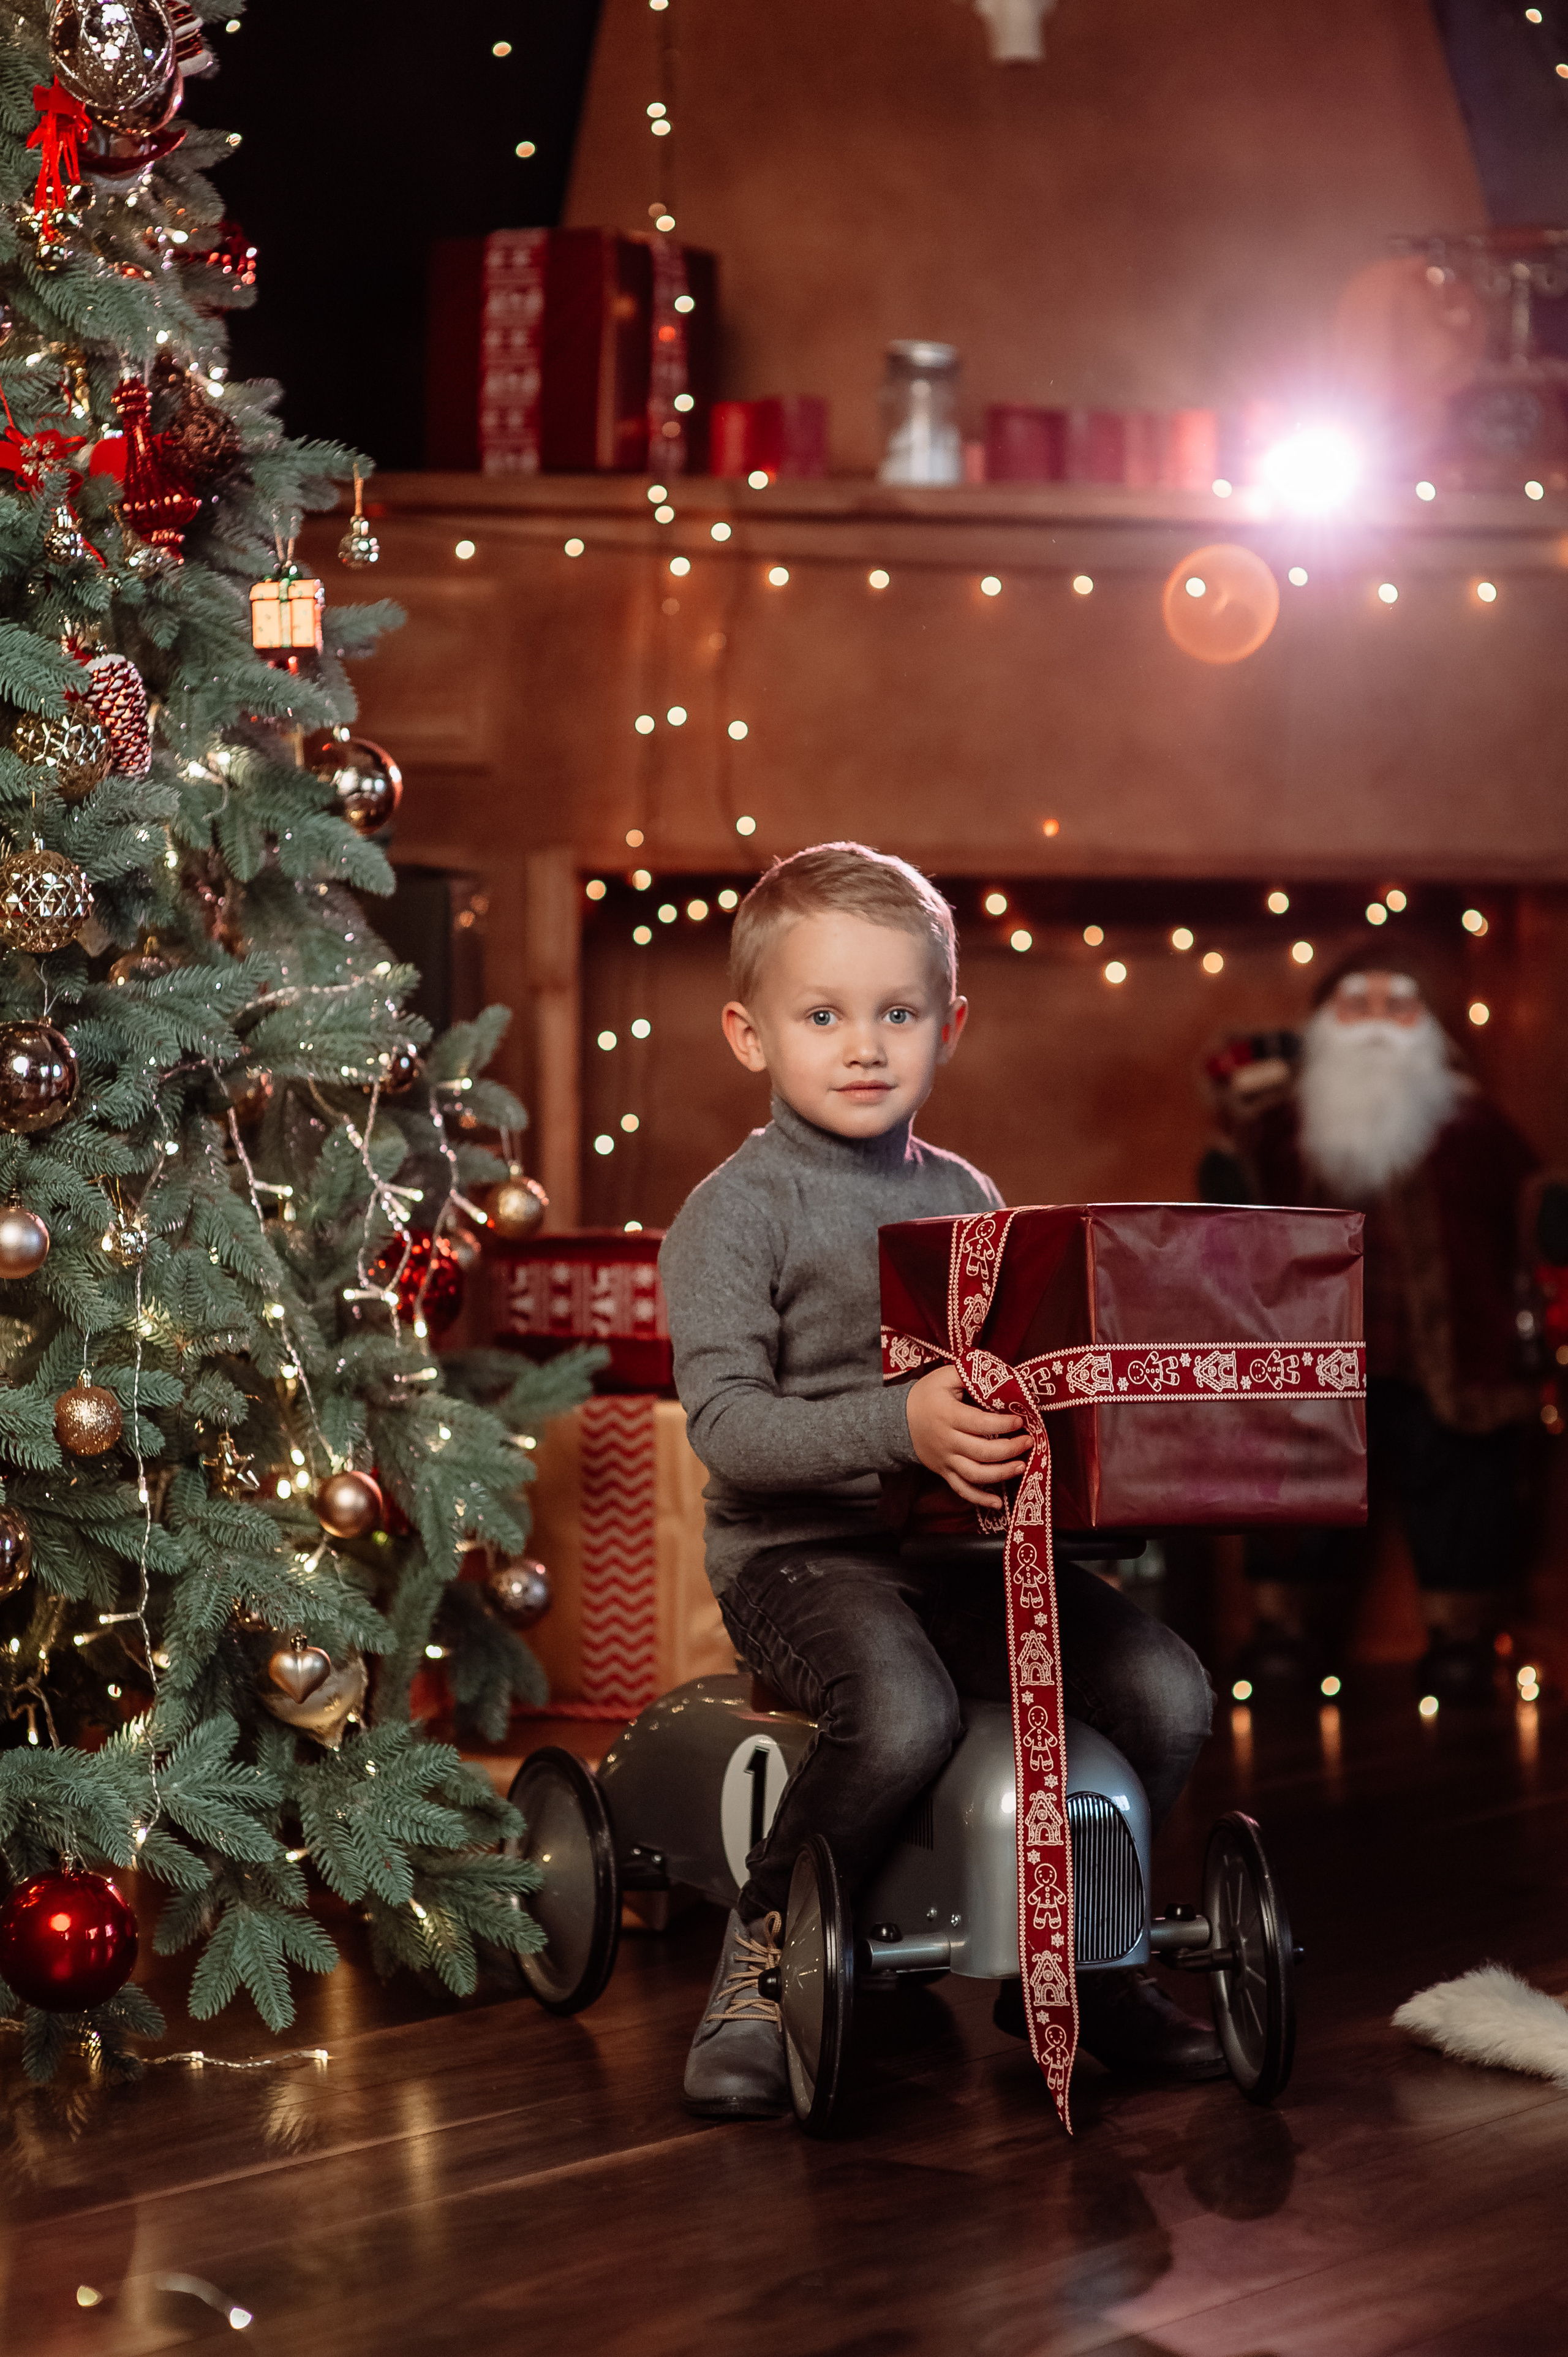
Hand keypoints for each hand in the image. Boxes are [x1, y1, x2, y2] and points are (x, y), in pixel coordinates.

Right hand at [905, 1364, 1031, 1508]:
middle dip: (1010, 1449)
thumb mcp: (945, 1376)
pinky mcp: (944, 1472)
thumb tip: (1001, 1375)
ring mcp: (945, 1460)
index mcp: (948, 1415)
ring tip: (1021, 1466)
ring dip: (1002, 1473)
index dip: (1003, 1423)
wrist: (899, 1420)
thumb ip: (970, 1373)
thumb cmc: (927, 1395)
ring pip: (975, 1474)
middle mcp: (947, 1441)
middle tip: (1029, 1441)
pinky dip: (980, 1500)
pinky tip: (999, 1503)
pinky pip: (962, 1490)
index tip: (1020, 1420)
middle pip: (982, 1452)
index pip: (980, 1423)